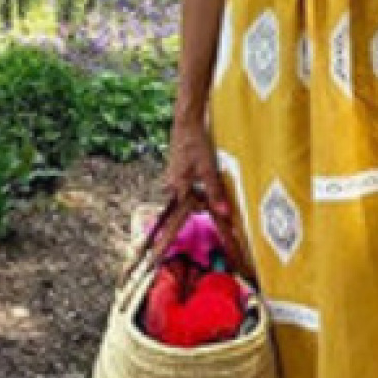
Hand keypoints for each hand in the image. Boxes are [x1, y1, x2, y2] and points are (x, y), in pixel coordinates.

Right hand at [154, 114, 250, 275]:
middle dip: (192, 216)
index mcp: (178, 188)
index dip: (166, 240)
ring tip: (207, 192)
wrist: (186, 121)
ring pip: (188, 199)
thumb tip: (224, 215)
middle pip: (185, 210)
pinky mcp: (178, 174)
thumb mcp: (209, 168)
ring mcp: (174, 180)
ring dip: (199, 201)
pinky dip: (197, 191)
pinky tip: (202, 178)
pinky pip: (188, 190)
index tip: (154, 257)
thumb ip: (215, 192)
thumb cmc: (197, 142)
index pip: (175, 221)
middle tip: (182, 231)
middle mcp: (173, 186)